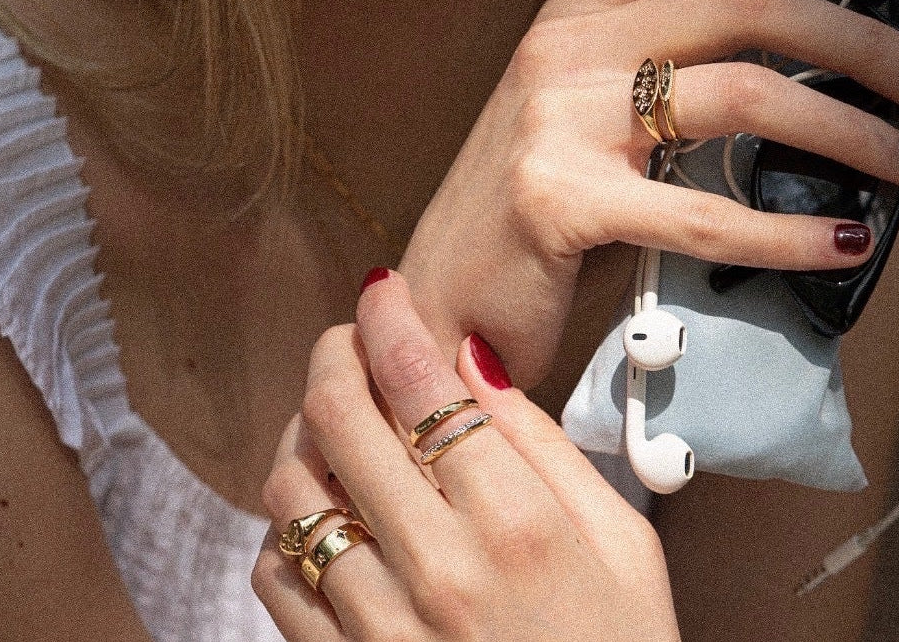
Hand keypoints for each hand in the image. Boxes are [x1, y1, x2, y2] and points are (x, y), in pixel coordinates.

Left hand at [255, 271, 681, 641]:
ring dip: (303, 432)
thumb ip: (544, 445)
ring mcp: (382, 624)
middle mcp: (438, 565)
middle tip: (346, 337)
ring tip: (331, 418)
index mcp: (516, 520)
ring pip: (294, 489)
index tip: (383, 289)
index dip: (390, 315)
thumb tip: (478, 362)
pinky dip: (288, 523)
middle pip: (342, 417)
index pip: (421, 380)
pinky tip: (327, 507)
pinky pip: (277, 574)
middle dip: (333, 352)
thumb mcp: (621, 539)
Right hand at [400, 0, 898, 385]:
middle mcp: (567, 42)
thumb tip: (817, 63)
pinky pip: (706, 212)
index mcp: (582, 5)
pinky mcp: (557, 201)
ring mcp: (556, 117)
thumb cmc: (544, 209)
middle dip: (862, 41)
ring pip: (745, 93)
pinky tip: (843, 244)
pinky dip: (792, 232)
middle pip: (747, 1)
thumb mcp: (599, 111)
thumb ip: (677, 70)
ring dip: (851, 131)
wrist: (444, 301)